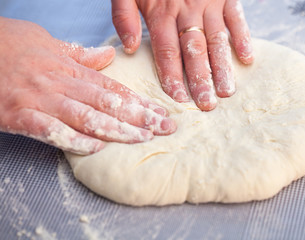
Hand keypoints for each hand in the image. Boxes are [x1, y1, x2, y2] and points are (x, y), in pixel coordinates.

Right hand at [0, 17, 175, 154]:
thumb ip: (78, 53)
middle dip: (140, 117)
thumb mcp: (46, 42)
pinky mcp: (19, 116)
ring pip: (86, 117)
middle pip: (108, 104)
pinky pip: (50, 131)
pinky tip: (96, 149)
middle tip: (166, 128)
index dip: (139, 102)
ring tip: (143, 139)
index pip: (113, 89)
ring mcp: (40, 101)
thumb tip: (107, 55)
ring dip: (117, 130)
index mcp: (68, 69)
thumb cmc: (7, 44)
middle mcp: (60, 84)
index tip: (161, 113)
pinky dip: (73, 140)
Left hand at [112, 0, 253, 110]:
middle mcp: (186, 10)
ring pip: (216, 39)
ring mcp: (208, 2)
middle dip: (200, 79)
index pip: (166, 52)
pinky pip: (236, 17)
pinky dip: (242, 36)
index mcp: (160, 11)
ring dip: (222, 66)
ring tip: (227, 91)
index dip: (172, 77)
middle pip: (194, 51)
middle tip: (207, 105)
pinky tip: (247, 58)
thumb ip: (123, 15)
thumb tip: (131, 48)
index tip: (178, 99)